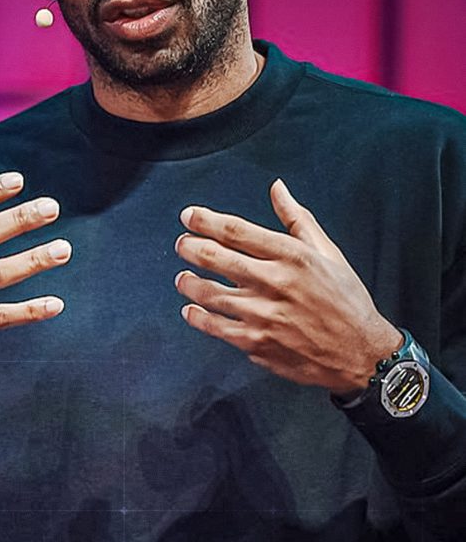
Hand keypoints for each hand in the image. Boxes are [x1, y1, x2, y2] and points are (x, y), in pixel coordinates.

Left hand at [174, 179, 401, 396]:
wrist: (360, 353)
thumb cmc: (345, 300)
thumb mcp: (328, 252)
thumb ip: (297, 219)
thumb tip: (276, 188)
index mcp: (291, 256)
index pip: (237, 231)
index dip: (206, 221)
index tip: (189, 216)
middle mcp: (274, 282)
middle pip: (217, 259)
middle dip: (190, 247)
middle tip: (182, 244)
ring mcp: (262, 315)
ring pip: (210, 294)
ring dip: (189, 283)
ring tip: (183, 278)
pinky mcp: (257, 342)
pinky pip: (216, 327)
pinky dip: (198, 317)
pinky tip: (191, 310)